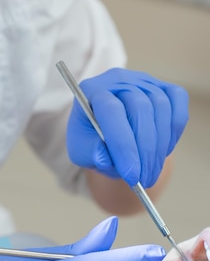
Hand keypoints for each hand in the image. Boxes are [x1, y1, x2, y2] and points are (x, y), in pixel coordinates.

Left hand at [66, 68, 188, 186]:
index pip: (111, 111)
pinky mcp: (163, 87)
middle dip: (145, 151)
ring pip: (161, 108)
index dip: (123, 144)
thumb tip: (104, 158)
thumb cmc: (92, 139)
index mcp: (92, 90)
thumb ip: (89, 153)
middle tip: (144, 180)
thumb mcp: (81, 150)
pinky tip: (163, 149)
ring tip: (150, 171)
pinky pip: (177, 104)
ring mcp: (143, 80)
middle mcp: (118, 80)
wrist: (108, 131)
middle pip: (139, 109)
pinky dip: (174, 130)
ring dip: (159, 146)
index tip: (131, 175)